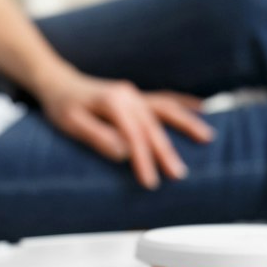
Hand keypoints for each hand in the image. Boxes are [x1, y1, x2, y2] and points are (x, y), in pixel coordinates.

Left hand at [36, 69, 214, 189]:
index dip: (143, 159)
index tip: (150, 182)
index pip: (133, 135)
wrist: (59, 84)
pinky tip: (202, 108)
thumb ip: (96, 136)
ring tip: (208, 138)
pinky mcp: (136, 96)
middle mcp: (128, 95)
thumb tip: (122, 152)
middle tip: (179, 175)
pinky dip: (184, 103)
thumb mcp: (71, 123)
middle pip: (153, 125)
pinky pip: (165, 99)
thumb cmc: (62, 107)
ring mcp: (134, 94)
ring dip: (187, 122)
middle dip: (167, 150)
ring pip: (167, 107)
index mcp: (112, 102)